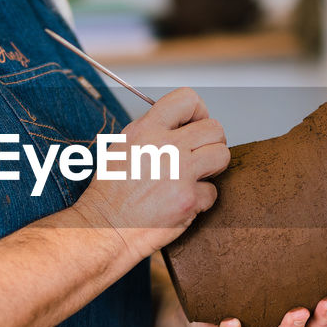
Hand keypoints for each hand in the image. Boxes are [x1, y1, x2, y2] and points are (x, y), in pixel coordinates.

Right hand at [75, 88, 229, 259]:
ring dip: (213, 168)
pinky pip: (212, 192)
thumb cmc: (110, 193)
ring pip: (222, 155)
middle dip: (212, 142)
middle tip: (200, 155)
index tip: (196, 124)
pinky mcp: (188, 199)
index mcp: (146, 130)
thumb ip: (151, 132)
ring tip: (196, 176)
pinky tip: (183, 202)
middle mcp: (164, 147)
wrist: (104, 228)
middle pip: (214, 128)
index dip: (199, 111)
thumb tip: (179, 126)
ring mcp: (179, 173)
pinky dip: (201, 200)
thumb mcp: (122, 147)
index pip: (187, 99)